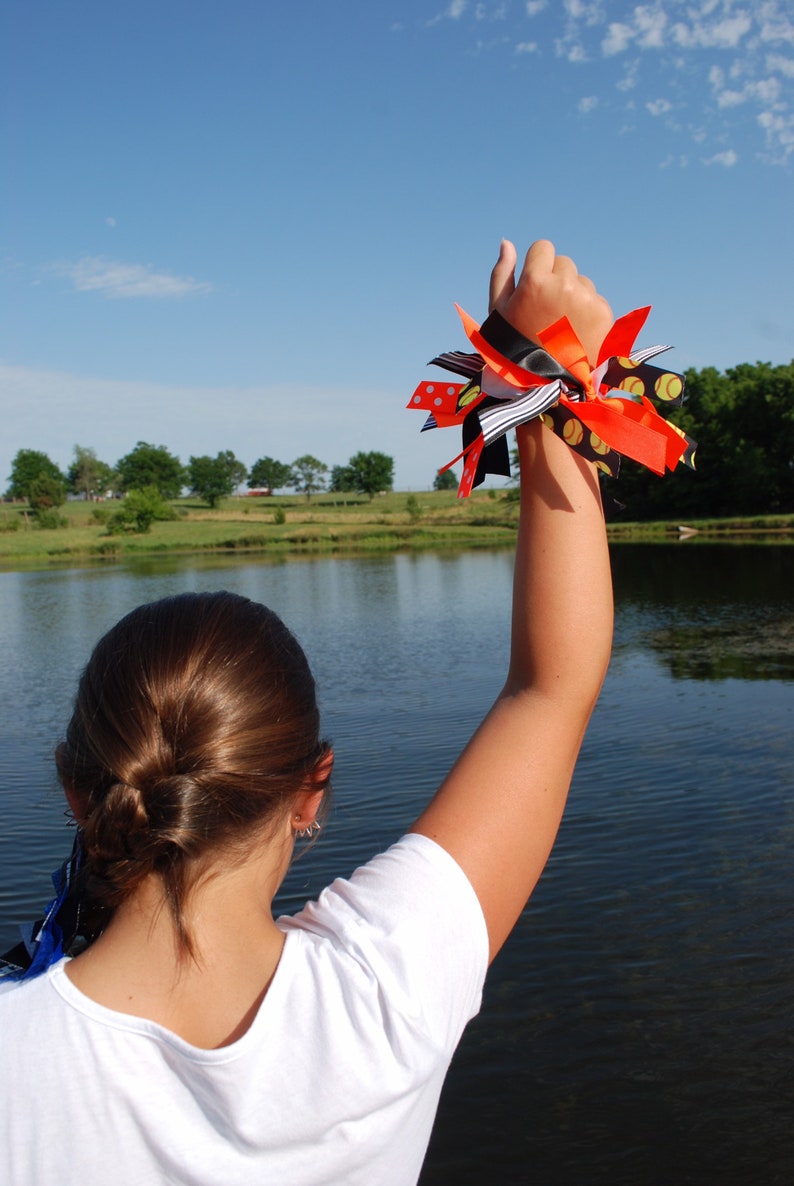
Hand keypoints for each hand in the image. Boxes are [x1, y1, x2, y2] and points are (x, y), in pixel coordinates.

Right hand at [489, 239, 612, 366]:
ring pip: (581, 281)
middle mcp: (563, 285)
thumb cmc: (514, 346)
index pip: (544, 248)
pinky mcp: (603, 312)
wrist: (543, 383)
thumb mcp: (498, 311)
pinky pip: (594, 299)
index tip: (535, 287)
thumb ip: (502, 273)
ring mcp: (586, 299)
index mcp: (535, 281)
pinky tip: (575, 332)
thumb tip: (507, 242)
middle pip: (564, 263)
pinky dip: (587, 312)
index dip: (538, 266)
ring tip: (561, 326)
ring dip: (573, 295)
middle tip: (547, 312)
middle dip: (556, 280)